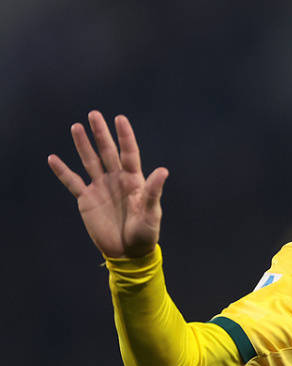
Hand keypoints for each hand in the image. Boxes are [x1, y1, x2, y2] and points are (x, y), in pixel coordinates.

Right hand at [48, 111, 168, 257]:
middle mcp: (117, 180)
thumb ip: (154, 192)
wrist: (128, 251)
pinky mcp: (87, 199)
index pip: (129, 153)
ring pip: (90, 161)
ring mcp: (101, 188)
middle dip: (101, 134)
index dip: (125, 136)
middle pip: (107, 152)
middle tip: (94, 114)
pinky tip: (53, 158)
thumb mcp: (152, 213)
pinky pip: (72, 182)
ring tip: (76, 127)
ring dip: (83, 145)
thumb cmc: (145, 233)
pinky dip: (63, 171)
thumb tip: (163, 170)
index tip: (120, 118)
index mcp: (134, 181)